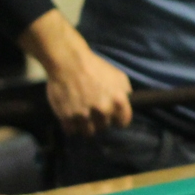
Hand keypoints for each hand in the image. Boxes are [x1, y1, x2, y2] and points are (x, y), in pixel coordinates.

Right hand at [20, 10, 132, 135]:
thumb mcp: (118, 75)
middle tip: (94, 112)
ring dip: (86, 126)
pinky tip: (71, 118)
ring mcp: (84, 115)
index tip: (112, 117)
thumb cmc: (94, 66)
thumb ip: (125, 91)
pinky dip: (71, 126)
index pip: (123, 123)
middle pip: (104, 127)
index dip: (118, 120)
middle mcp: (103, 110)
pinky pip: (71, 131)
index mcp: (118, 101)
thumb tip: (127, 102)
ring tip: (82, 117)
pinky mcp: (67, 117)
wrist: (68, 61)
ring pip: (88, 132)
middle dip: (100, 121)